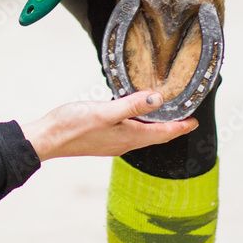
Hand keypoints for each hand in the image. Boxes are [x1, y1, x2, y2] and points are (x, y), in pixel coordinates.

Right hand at [21, 90, 196, 160]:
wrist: (48, 138)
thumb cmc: (73, 126)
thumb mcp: (105, 112)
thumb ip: (132, 105)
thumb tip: (159, 99)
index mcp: (129, 137)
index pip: (162, 134)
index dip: (180, 127)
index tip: (194, 122)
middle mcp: (124, 142)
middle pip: (155, 136)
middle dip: (171, 127)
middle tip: (184, 117)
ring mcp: (113, 141)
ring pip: (142, 134)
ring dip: (155, 126)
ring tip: (164, 115)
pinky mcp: (102, 137)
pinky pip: (129, 132)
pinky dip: (139, 123)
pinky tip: (132, 115)